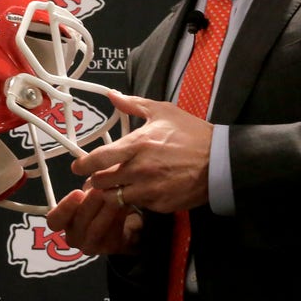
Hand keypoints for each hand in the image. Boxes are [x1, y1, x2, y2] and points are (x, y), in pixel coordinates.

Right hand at [47, 186, 141, 255]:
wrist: (129, 220)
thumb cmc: (103, 201)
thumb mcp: (93, 190)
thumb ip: (89, 186)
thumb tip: (90, 169)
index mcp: (64, 220)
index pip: (54, 220)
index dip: (64, 208)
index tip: (78, 193)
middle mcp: (74, 235)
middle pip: (77, 223)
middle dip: (89, 205)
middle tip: (101, 189)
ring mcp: (90, 245)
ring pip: (94, 230)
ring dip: (104, 211)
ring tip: (115, 195)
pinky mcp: (108, 249)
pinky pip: (112, 235)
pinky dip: (118, 219)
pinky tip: (125, 205)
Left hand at [71, 91, 211, 213]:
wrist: (221, 161)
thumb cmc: (192, 134)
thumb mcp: (164, 112)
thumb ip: (133, 105)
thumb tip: (112, 95)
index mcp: (137, 145)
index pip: (98, 160)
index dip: (83, 165)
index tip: (78, 166)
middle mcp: (140, 170)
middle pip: (101, 182)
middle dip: (96, 180)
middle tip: (98, 177)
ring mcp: (150, 190)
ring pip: (116, 198)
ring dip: (112, 193)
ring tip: (116, 186)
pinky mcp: (160, 204)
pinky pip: (137, 205)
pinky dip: (134, 200)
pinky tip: (139, 191)